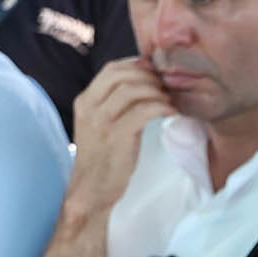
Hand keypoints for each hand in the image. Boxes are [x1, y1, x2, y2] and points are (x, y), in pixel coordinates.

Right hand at [69, 59, 174, 215]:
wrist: (91, 189)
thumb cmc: (104, 158)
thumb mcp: (104, 125)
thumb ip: (116, 104)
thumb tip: (143, 85)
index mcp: (85, 100)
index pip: (111, 69)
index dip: (138, 66)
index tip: (157, 74)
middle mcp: (90, 107)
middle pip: (121, 74)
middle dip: (150, 76)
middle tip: (168, 86)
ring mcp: (101, 122)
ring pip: (132, 90)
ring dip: (157, 92)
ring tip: (171, 100)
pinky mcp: (116, 137)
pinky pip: (142, 112)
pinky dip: (161, 108)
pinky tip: (171, 113)